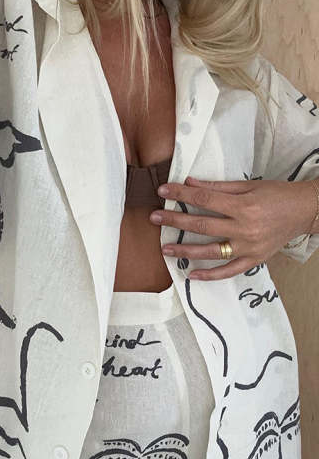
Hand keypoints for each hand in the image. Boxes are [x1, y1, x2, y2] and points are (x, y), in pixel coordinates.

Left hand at [149, 176, 316, 280]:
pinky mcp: (253, 260)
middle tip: (154, 218)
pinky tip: (191, 274)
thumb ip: (219, 186)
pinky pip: (228, 271)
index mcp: (243, 205)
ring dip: (185, 250)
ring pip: (210, 251)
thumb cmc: (277, 195)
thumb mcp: (249, 185)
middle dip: (175, 221)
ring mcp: (248, 247)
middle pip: (202, 225)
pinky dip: (210, 275)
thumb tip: (190, 182)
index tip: (163, 191)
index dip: (182, 194)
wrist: (304, 212)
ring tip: (164, 248)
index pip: (204, 198)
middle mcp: (244, 228)